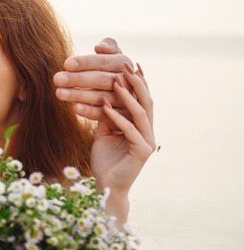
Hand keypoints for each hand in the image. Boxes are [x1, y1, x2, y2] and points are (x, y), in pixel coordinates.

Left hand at [54, 38, 133, 121]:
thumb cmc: (110, 71)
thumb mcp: (113, 56)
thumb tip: (99, 47)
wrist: (122, 97)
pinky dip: (89, 111)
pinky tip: (74, 108)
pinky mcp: (122, 117)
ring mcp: (127, 100)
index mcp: (125, 63)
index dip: (85, 62)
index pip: (103, 62)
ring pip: (101, 97)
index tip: (66, 64)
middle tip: (57, 79)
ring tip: (59, 93)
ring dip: (79, 95)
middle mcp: (128, 82)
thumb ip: (109, 47)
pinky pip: (104, 114)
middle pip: (102, 80)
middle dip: (78, 79)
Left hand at [90, 61, 155, 225]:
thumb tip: (102, 93)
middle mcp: (148, 131)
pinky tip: (106, 106)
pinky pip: (129, 130)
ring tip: (117, 81)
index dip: (137, 82)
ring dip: (128, 96)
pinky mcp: (142, 152)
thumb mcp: (103, 131)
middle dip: (136, 83)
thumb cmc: (104, 159)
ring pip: (140, 113)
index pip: (141, 99)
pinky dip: (117, 117)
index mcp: (141, 125)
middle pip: (146, 102)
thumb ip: (107, 114)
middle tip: (126, 65)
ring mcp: (147, 141)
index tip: (128, 63)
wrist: (106, 185)